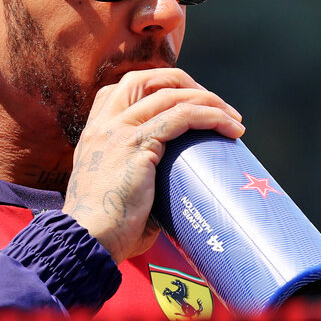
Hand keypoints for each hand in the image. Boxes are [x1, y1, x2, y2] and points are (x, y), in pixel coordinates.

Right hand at [62, 68, 243, 261]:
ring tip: (234, 118)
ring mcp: (119, 131)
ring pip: (171, 95)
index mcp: (95, 134)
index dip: (157, 86)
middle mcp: (103, 126)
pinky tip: (232, 128)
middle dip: (184, 83)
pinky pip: (182, 117)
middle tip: (214, 103)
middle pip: (145, 78)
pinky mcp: (138, 145)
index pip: (122, 90)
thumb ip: (144, 182)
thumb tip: (179, 190)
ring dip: (209, 100)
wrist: (87, 242)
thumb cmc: (106, 232)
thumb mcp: (121, 193)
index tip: (188, 102)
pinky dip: (212, 117)